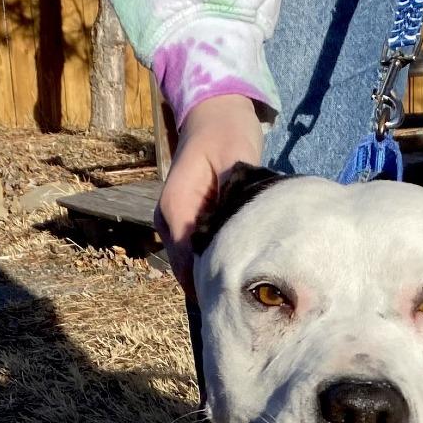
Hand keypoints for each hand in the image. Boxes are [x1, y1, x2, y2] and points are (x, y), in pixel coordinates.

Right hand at [154, 94, 263, 296]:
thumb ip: (232, 202)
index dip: (213, 285)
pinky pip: (200, 257)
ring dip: (219, 278)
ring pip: (194, 268)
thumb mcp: (234, 163)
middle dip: (217, 288)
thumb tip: (235, 240)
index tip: (242, 304)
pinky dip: (219, 266)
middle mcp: (168, 221)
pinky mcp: (188, 227)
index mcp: (175, 208)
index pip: (189, 263)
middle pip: (189, 272)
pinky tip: (244, 274)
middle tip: (254, 307)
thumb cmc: (227, 134)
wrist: (215, 116)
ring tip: (252, 294)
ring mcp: (175, 226)